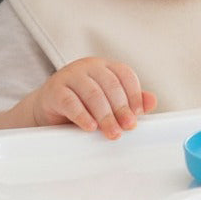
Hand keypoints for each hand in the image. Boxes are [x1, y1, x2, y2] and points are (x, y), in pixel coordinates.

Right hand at [26, 57, 155, 138]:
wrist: (48, 109)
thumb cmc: (83, 105)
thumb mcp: (108, 102)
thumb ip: (130, 101)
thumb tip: (152, 102)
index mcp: (105, 66)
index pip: (125, 75)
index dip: (134, 94)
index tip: (138, 114)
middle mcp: (89, 67)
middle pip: (111, 85)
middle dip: (122, 109)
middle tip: (128, 127)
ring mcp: (70, 76)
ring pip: (93, 94)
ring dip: (105, 115)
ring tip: (112, 132)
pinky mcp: (54, 90)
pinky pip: (70, 102)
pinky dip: (82, 116)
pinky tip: (90, 128)